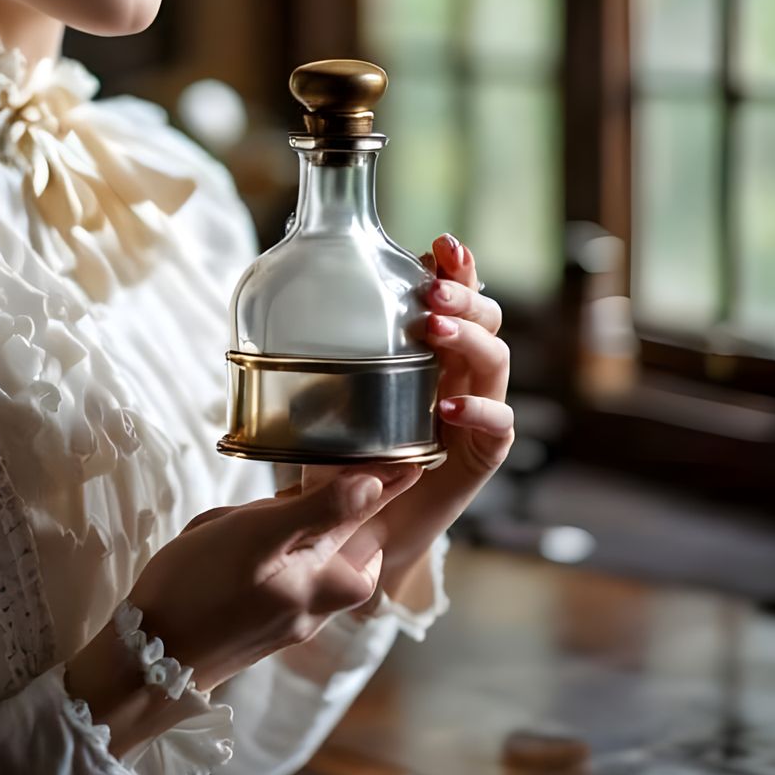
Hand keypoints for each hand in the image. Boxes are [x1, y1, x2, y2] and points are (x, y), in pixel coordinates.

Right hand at [122, 462, 425, 695]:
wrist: (147, 663)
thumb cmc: (198, 590)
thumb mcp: (256, 536)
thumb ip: (317, 511)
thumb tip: (372, 485)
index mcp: (318, 578)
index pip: (362, 521)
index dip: (384, 487)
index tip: (412, 463)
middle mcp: (311, 604)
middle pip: (345, 550)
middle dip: (339, 516)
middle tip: (332, 483)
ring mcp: (285, 620)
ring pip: (309, 564)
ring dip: (300, 535)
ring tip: (263, 516)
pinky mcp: (259, 626)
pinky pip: (281, 580)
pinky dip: (272, 556)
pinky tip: (234, 549)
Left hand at [304, 234, 514, 594]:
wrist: (357, 530)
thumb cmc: (340, 458)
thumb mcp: (320, 404)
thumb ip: (313, 368)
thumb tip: (276, 324)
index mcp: (429, 351)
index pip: (454, 298)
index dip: (455, 268)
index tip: (441, 244)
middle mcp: (459, 374)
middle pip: (486, 319)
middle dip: (464, 296)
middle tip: (431, 292)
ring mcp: (476, 413)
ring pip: (497, 360)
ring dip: (469, 339)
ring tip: (434, 330)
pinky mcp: (481, 456)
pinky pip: (498, 426)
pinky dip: (478, 409)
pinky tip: (447, 403)